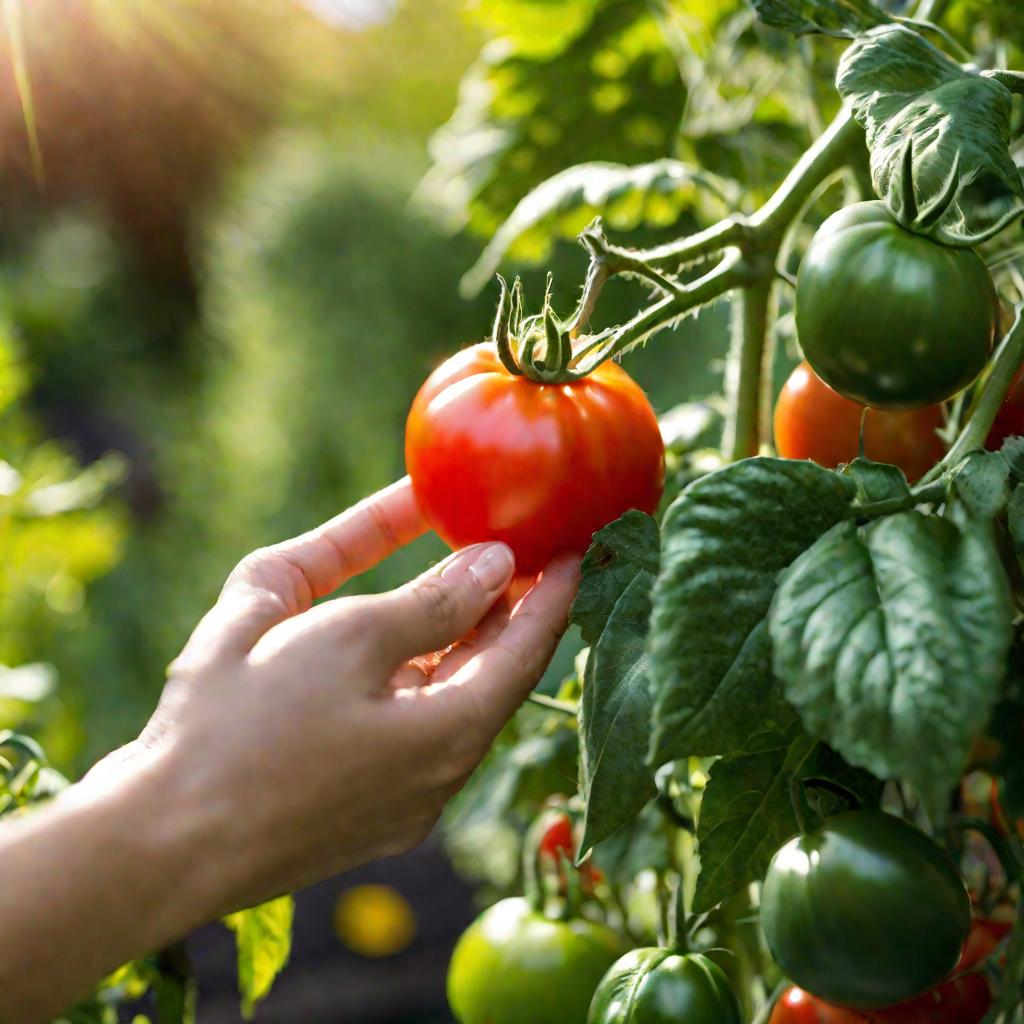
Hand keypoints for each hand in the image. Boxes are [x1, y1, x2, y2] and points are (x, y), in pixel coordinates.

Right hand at [125, 477, 578, 912]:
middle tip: (522, 555)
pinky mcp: (359, 810)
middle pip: (495, 677)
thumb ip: (434, 602)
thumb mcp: (348, 639)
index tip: (576, 547)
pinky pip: (409, 729)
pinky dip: (420, 679)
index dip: (557, 593)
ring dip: (464, 644)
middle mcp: (441, 773)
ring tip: (474, 586)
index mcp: (453, 733)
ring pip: (452, 704)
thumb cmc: (251, 727)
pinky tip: (408, 650)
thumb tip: (498, 566)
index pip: (531, 650)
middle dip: (510, 613)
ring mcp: (401, 799)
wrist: (157, 840)